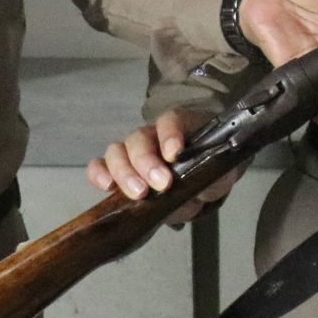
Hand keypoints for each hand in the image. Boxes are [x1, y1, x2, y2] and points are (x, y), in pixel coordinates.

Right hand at [89, 108, 244, 222]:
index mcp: (180, 127)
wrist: (202, 175)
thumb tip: (193, 196)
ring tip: (139, 193)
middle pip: (139, 139)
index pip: (171, 121)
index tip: (175, 154)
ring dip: (124, 173)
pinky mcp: (118, 170)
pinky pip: (100, 166)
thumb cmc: (210, 168)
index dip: (170, 135)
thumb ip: (209, 184)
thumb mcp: (218, 175)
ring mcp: (131, 151)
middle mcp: (151, 135)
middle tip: (161, 185)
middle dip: (147, 162)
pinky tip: (107, 188)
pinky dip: (99, 175)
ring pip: (116, 151)